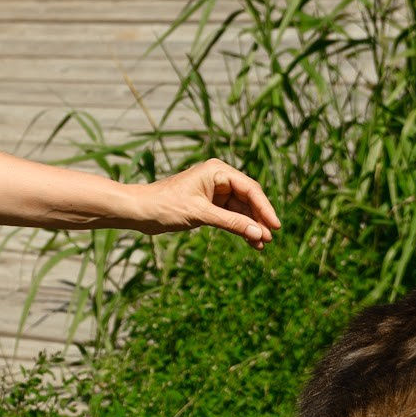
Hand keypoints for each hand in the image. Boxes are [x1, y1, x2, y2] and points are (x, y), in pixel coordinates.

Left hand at [129, 158, 280, 248]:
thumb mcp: (201, 214)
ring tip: (262, 245)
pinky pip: (230, 216)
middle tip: (270, 239)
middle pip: (248, 199)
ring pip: (241, 209)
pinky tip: (250, 241)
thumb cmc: (166, 206)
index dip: (264, 208)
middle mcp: (218, 178)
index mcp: (217, 171)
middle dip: (259, 219)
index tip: (275, 226)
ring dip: (250, 226)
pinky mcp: (209, 204)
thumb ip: (231, 223)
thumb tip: (258, 233)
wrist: (140, 211)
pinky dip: (239, 228)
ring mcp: (214, 191)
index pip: (250, 189)